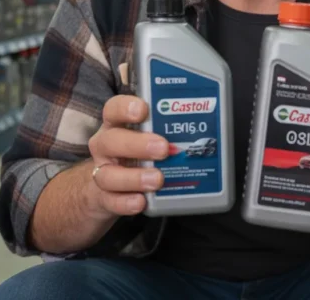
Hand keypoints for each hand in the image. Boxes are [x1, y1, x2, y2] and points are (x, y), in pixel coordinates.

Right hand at [85, 95, 170, 218]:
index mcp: (117, 126)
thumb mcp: (148, 137)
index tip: (143, 110)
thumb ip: (168, 131)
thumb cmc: (137, 155)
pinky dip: (126, 202)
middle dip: (137, 144)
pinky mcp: (104, 199)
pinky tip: (141, 201)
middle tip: (163, 149)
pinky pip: (112, 201)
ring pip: (109, 174)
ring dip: (135, 177)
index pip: (114, 109)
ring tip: (158, 179)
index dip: (126, 107)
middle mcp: (106, 147)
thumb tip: (207, 128)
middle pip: (111, 141)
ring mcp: (102, 173)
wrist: (109, 189)